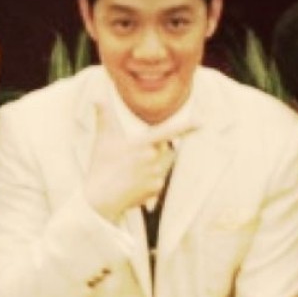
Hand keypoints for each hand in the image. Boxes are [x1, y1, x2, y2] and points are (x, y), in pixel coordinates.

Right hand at [82, 97, 196, 221]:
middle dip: (160, 150)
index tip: (201, 122)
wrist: (101, 199)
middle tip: (139, 157)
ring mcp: (156, 175)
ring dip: (157, 165)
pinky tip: (134, 184)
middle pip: (168, 150)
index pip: (168, 132)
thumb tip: (96, 98)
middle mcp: (153, 159)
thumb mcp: (103, 139)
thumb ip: (104, 116)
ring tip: (134, 171)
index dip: (186, 127)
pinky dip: (150, 181)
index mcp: (143, 144)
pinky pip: (159, 181)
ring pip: (165, 165)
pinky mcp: (156, 189)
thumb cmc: (101, 166)